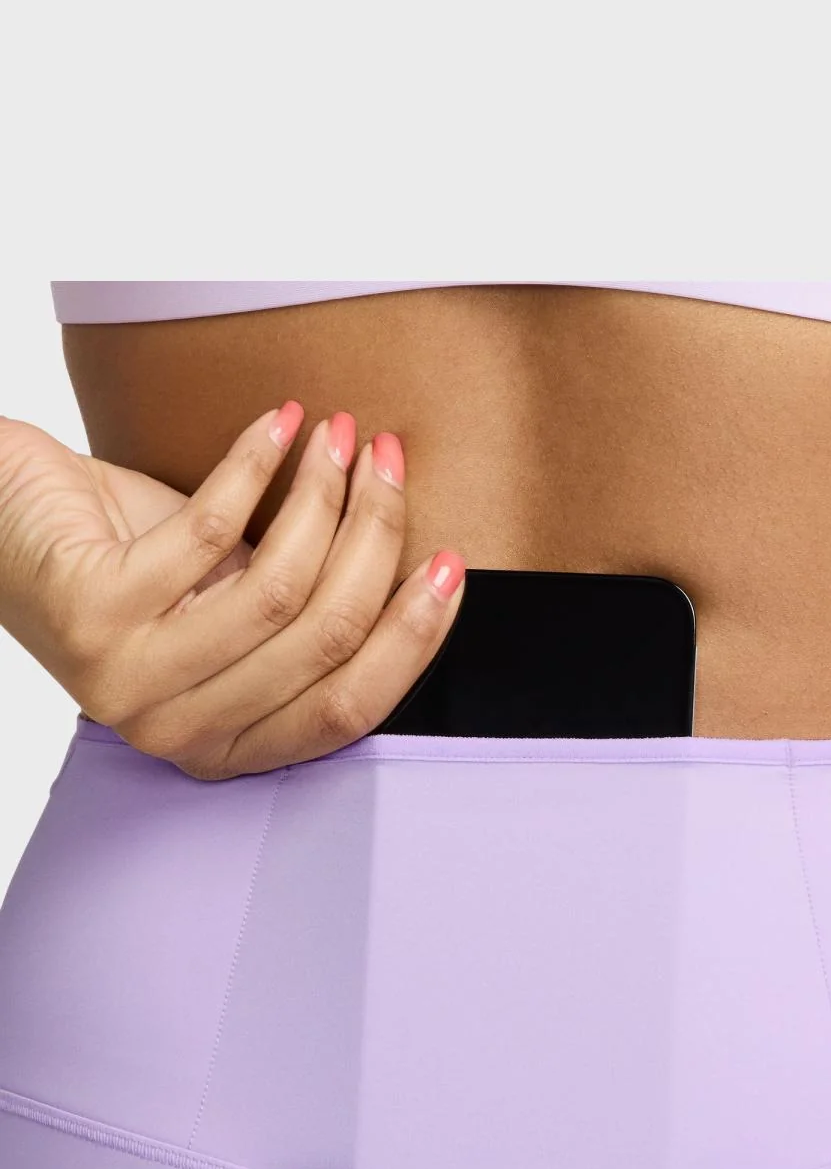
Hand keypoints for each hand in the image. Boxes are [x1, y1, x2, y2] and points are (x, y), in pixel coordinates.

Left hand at [0, 403, 465, 777]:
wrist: (6, 524)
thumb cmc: (124, 563)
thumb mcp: (231, 604)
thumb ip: (302, 616)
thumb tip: (411, 560)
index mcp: (227, 745)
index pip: (350, 708)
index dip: (412, 634)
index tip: (448, 562)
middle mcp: (180, 732)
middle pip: (324, 639)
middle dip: (376, 538)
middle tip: (390, 462)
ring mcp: (132, 684)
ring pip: (278, 589)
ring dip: (323, 495)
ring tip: (337, 432)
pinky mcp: (95, 616)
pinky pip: (212, 533)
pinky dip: (256, 464)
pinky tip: (278, 422)